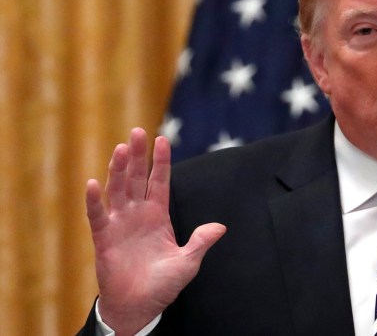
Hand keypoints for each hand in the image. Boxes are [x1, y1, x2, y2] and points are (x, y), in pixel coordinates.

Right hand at [85, 128, 225, 334]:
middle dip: (137, 156)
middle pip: (136, 178)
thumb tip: (220, 227)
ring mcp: (119, 224)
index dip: (161, 161)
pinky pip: (97, 216)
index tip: (162, 139)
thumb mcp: (188, 262)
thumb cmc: (163, 284)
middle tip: (137, 132)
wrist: (140, 306)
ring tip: (120, 148)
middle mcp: (137, 214)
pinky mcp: (104, 238)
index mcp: (158, 215)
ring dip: (118, 170)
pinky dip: (95, 201)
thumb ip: (201, 242)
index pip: (160, 181)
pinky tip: (93, 183)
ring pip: (118, 190)